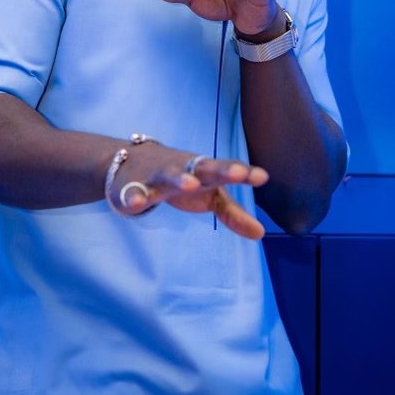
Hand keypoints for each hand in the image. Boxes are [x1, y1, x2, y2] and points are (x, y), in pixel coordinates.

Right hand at [109, 143, 268, 238]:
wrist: (132, 161)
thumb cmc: (182, 180)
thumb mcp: (209, 195)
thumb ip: (232, 213)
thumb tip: (261, 233)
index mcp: (204, 171)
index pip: (226, 171)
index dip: (243, 173)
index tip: (262, 177)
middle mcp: (184, 170)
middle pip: (204, 167)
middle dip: (220, 169)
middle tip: (237, 173)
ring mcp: (158, 177)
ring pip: (169, 175)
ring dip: (179, 179)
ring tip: (190, 185)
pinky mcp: (133, 187)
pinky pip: (134, 192)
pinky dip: (135, 196)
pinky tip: (137, 204)